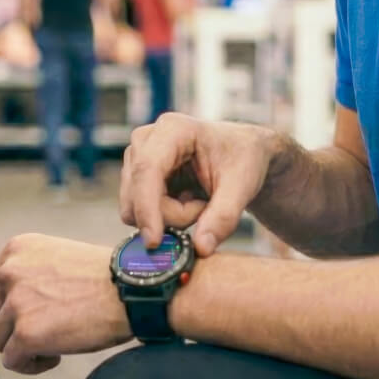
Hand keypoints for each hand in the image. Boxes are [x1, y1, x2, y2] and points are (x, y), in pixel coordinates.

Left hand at [0, 234, 131, 374]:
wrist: (132, 292)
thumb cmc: (104, 278)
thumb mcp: (56, 259)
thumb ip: (27, 274)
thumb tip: (7, 305)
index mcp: (16, 249)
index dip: (9, 307)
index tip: (36, 314)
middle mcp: (9, 272)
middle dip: (16, 328)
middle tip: (49, 330)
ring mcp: (16, 303)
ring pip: (0, 340)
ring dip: (24, 347)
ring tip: (56, 343)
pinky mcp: (26, 334)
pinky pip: (12, 361)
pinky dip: (31, 365)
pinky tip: (56, 356)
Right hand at [121, 113, 278, 254]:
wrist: (242, 153)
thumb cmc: (243, 158)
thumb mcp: (243, 185)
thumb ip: (224, 217)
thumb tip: (201, 248)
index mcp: (173, 130)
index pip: (147, 170)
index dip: (147, 207)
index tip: (154, 241)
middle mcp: (146, 140)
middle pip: (139, 194)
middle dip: (172, 215)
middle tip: (206, 208)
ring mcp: (136, 158)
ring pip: (135, 207)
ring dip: (169, 216)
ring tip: (199, 202)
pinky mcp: (135, 176)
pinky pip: (139, 212)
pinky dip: (165, 216)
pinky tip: (186, 202)